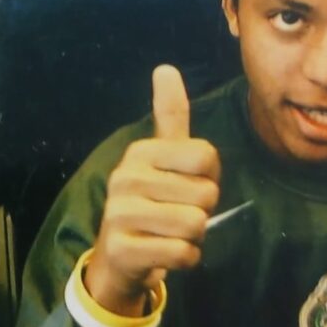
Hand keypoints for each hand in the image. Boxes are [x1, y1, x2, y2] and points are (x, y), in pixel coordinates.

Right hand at [85, 65, 220, 317]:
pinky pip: (183, 253)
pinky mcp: (122, 249)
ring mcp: (119, 214)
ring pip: (196, 224)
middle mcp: (125, 178)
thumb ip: (169, 116)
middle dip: (202, 212)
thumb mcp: (161, 158)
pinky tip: (164, 254)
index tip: (186, 187)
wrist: (117, 259)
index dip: (209, 178)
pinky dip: (185, 260)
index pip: (207, 156)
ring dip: (193, 237)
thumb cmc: (151, 203)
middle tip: (175, 216)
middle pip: (206, 194)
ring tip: (168, 235)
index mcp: (140, 152)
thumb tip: (165, 67)